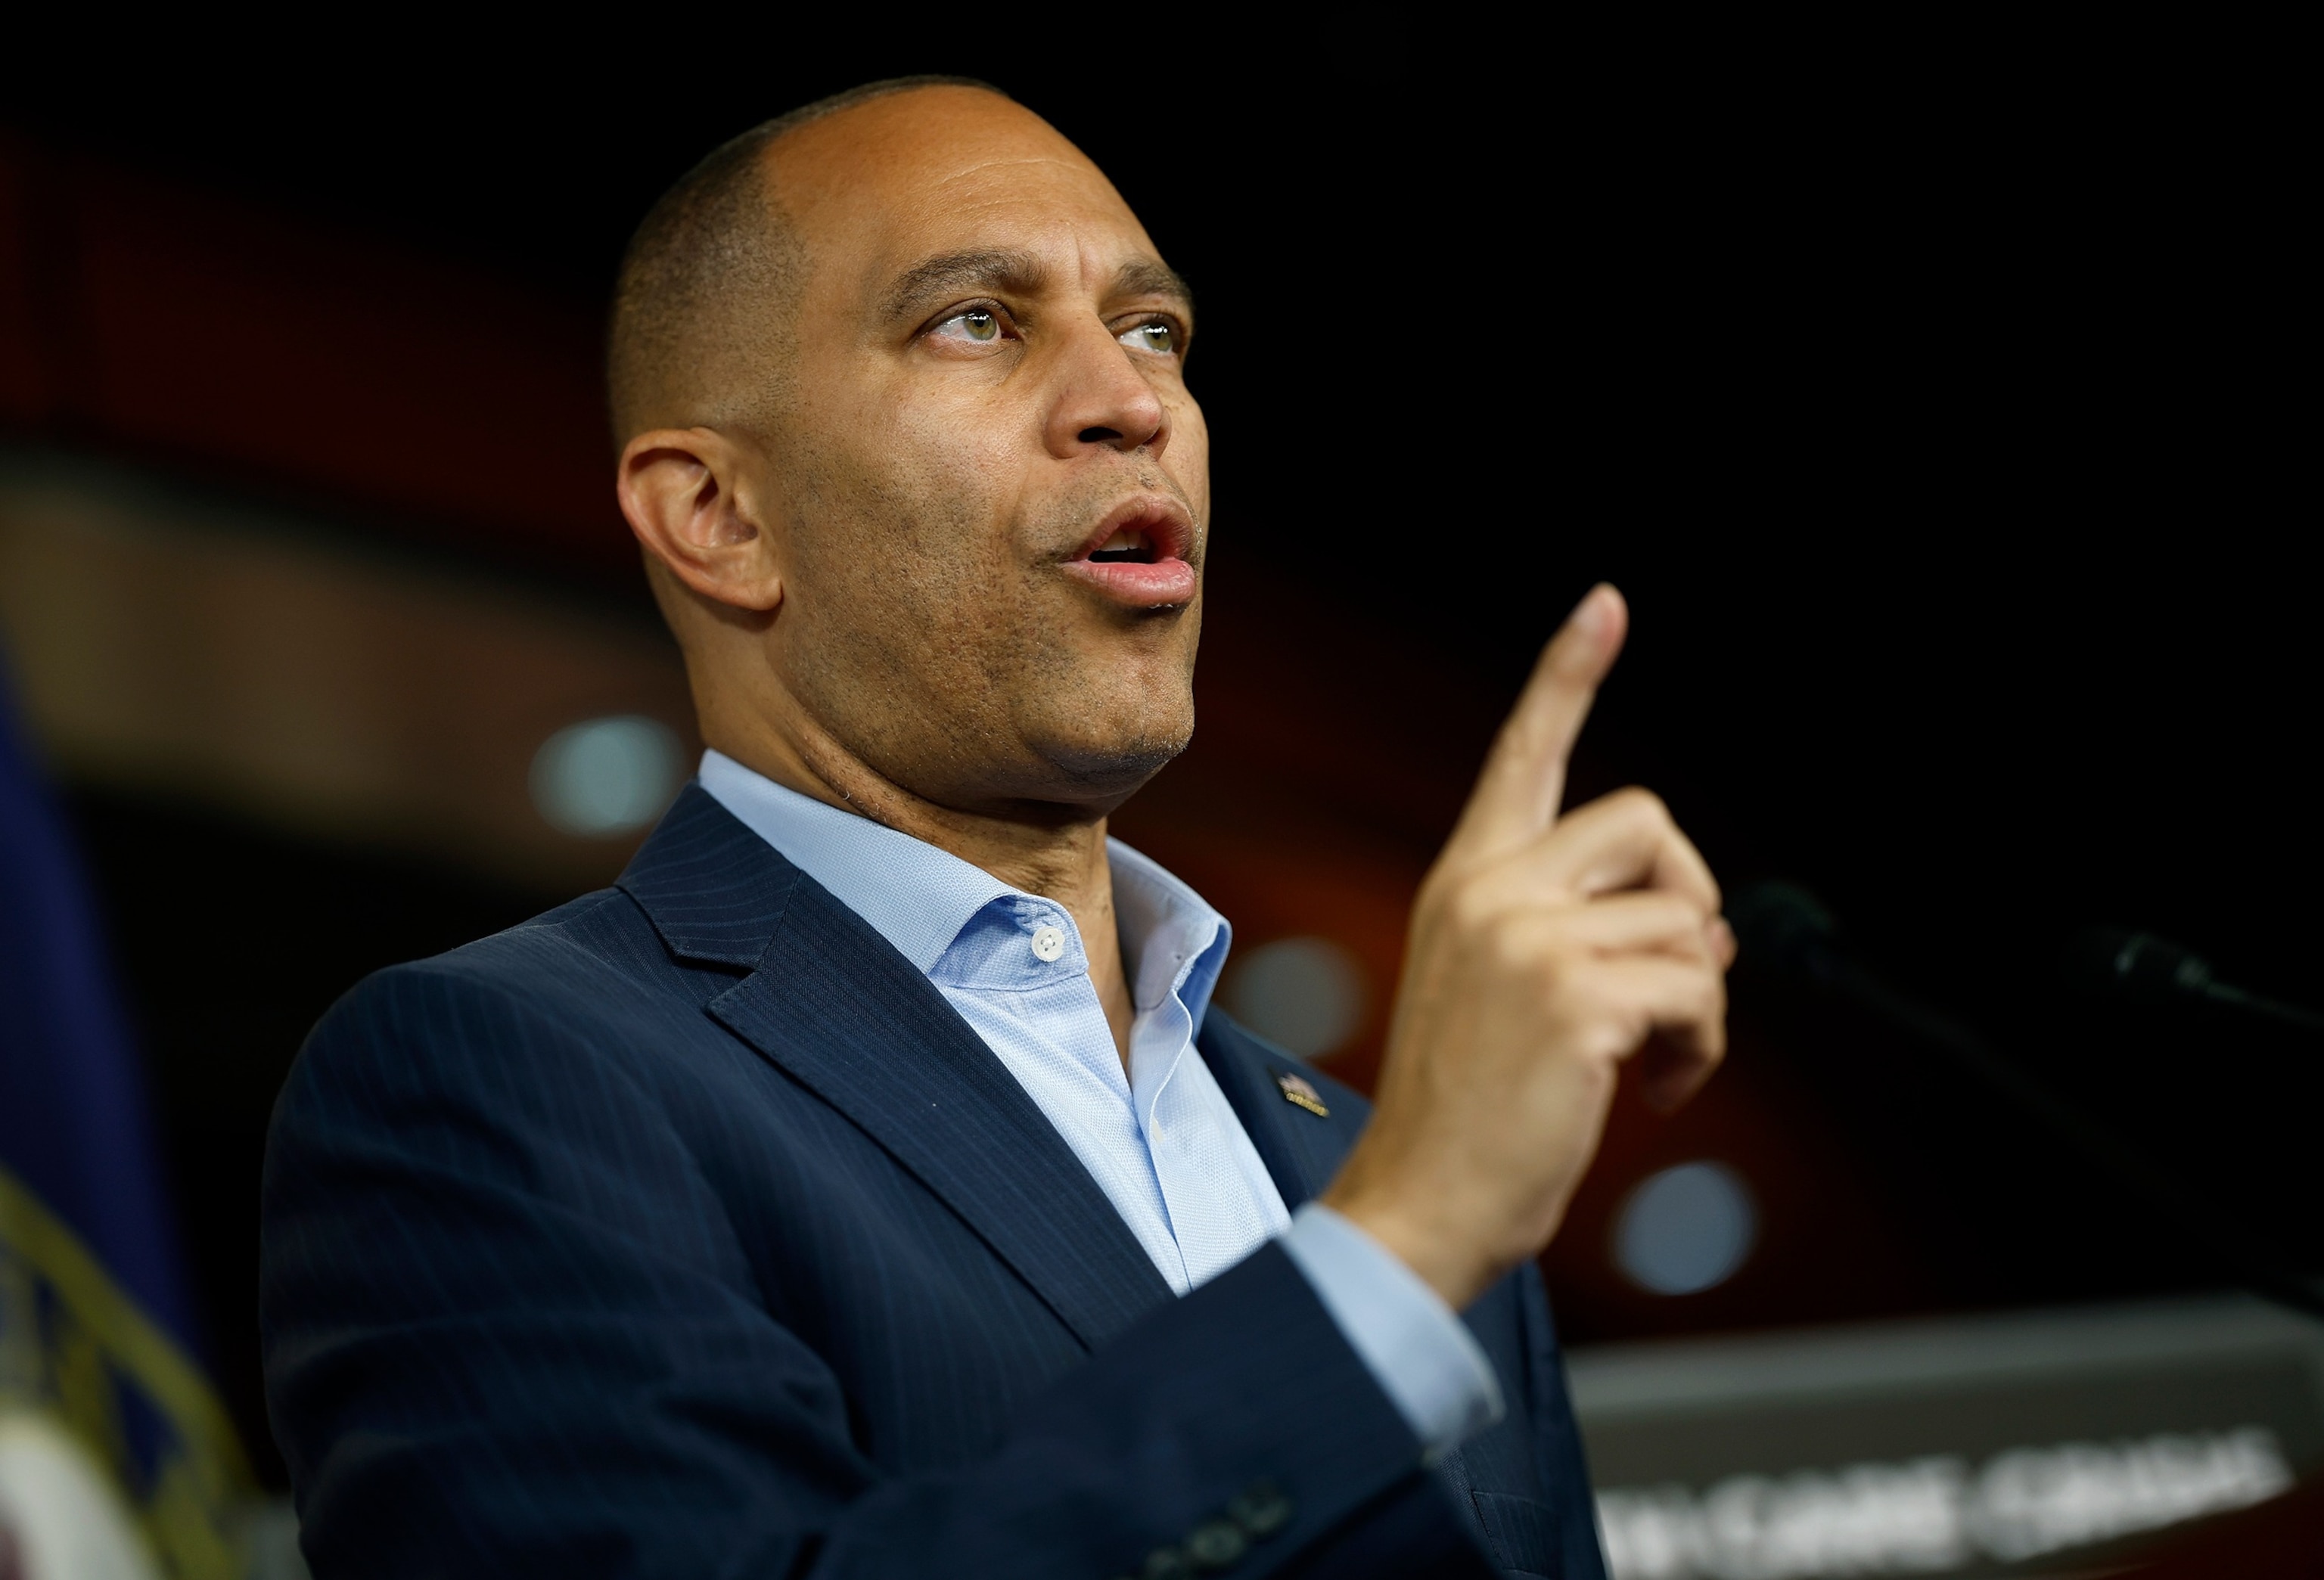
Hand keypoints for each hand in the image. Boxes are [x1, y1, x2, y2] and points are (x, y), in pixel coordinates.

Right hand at [1320, 585, 1732, 1309]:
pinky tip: (1660, 1092)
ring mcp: (1529, 936)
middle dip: (1690, 901)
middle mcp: (1489, 889)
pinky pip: (1698, 988)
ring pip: (1687, 924)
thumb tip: (1709, 931)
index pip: (1524, 755)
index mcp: (1465, 882)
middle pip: (1647, 823)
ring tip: (1657, 1067)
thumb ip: (1579, 937)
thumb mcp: (1502, 997)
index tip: (1607, 605)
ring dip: (1702, 1006)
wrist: (1418, 1202)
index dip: (1568, 676)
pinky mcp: (1575, 994)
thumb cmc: (1465, 1116)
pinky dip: (1703, 1049)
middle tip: (1678, 986)